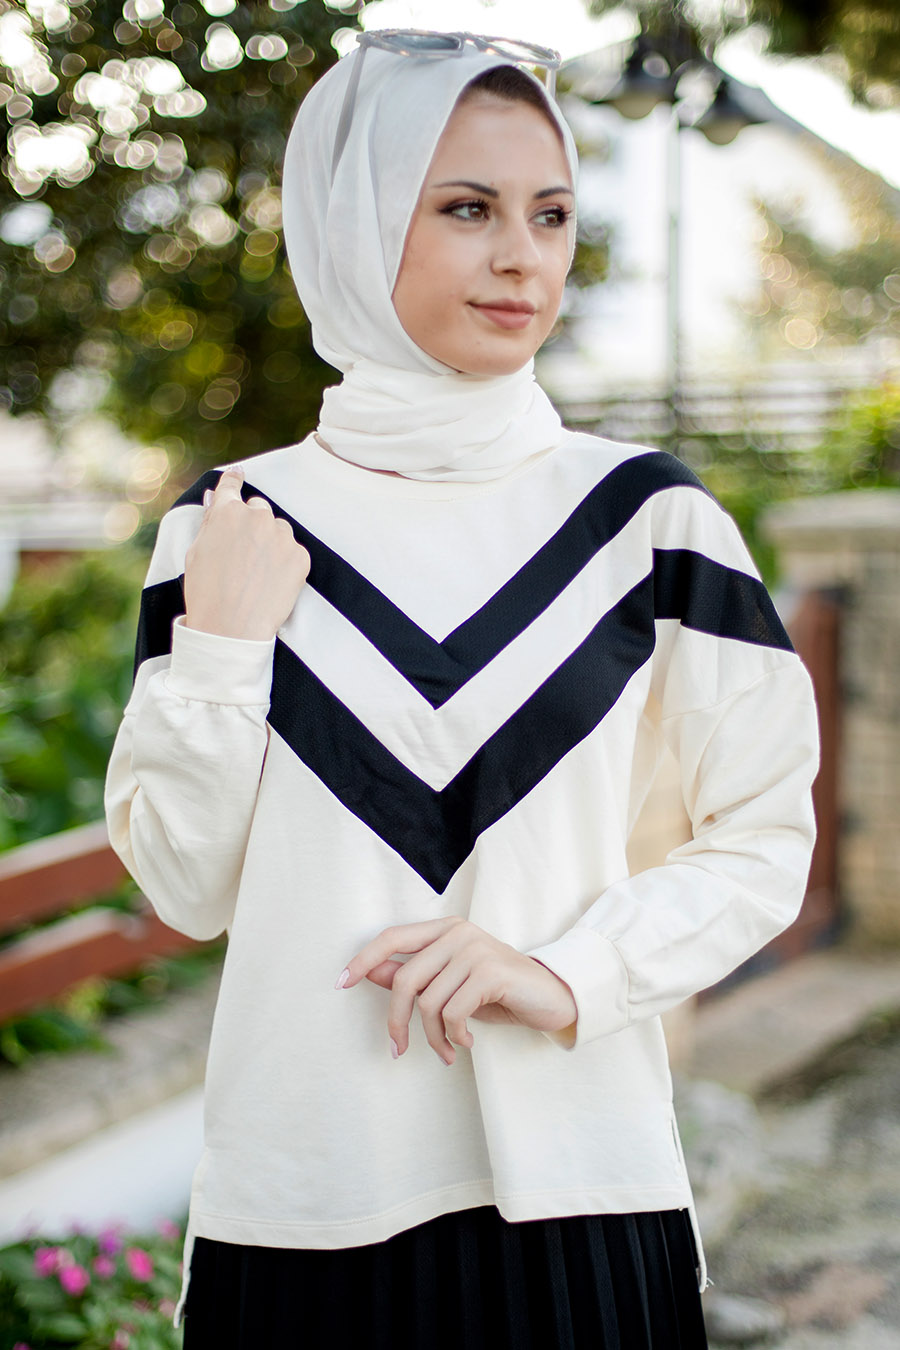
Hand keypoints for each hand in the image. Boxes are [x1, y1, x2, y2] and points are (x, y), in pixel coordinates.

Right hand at [184, 466, 309, 640]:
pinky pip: (294, 553)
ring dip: (271, 544)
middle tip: (243, 554)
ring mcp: (282, 536)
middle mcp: (257, 517)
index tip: (239, 474)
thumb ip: (210, 522)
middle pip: (259, 509)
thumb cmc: (206, 594)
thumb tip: (217, 498)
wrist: (231, 630)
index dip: (234, 480)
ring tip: (257, 576)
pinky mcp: (301, 557)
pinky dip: (286, 565)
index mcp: (227, 512)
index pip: (231, 485)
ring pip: (279, 531)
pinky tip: (271, 585)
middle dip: (252, 524)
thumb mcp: (196, 553)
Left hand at [336, 917, 576, 1065]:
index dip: (364, 959)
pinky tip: (467, 1043)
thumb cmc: (498, 993)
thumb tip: (370, 973)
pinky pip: (453, 1012)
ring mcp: (475, 950)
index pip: (392, 937)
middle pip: (405, 979)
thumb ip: (415, 975)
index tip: (341, 983)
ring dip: (433, 1037)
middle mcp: (458, 933)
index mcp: (445, 929)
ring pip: (428, 1002)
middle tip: (398, 1049)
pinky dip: (454, 1037)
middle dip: (396, 1020)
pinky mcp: (491, 972)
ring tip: (446, 1050)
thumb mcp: (451, 985)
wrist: (551, 997)